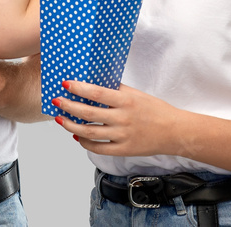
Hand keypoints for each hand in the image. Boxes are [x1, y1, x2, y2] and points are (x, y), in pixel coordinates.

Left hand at [52, 81, 184, 156]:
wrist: (175, 132)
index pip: (97, 93)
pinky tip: (76, 136)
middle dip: (68, 106)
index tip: (65, 84)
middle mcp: (122, 118)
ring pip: (89, 132)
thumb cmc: (156, 110)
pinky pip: (98, 148)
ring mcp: (122, 136)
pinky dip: (84, 143)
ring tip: (60, 118)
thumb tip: (95, 81)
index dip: (79, 88)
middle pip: (88, 113)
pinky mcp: (123, 150)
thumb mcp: (137, 94)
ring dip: (71, 125)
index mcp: (126, 101)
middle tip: (56, 101)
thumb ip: (117, 89)